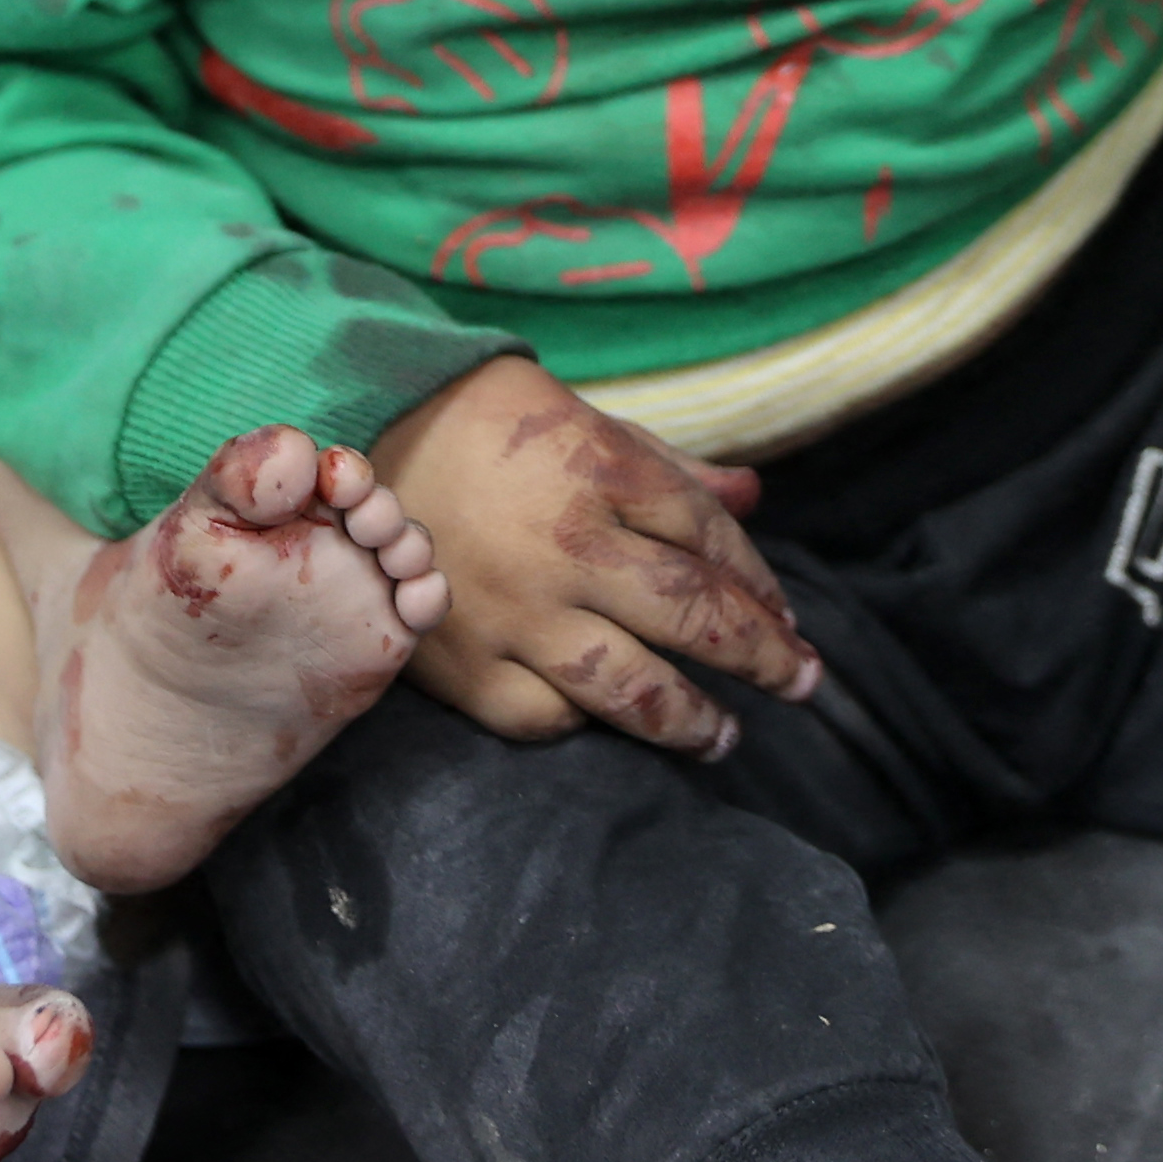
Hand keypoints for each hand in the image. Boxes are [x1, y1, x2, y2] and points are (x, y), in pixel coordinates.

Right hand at [364, 356, 818, 757]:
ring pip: (631, 688)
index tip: (787, 616)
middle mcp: (566, 547)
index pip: (712, 538)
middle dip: (766, 658)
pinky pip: (544, 717)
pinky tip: (612, 723)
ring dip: (694, 721)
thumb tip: (758, 491)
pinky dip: (587, 724)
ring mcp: (513, 612)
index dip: (761, 584)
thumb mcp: (588, 425)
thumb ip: (673, 471)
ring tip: (726, 736)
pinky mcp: (461, 661)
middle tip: (804, 682)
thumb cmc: (489, 426)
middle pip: (695, 616)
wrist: (358, 436)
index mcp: (600, 469)